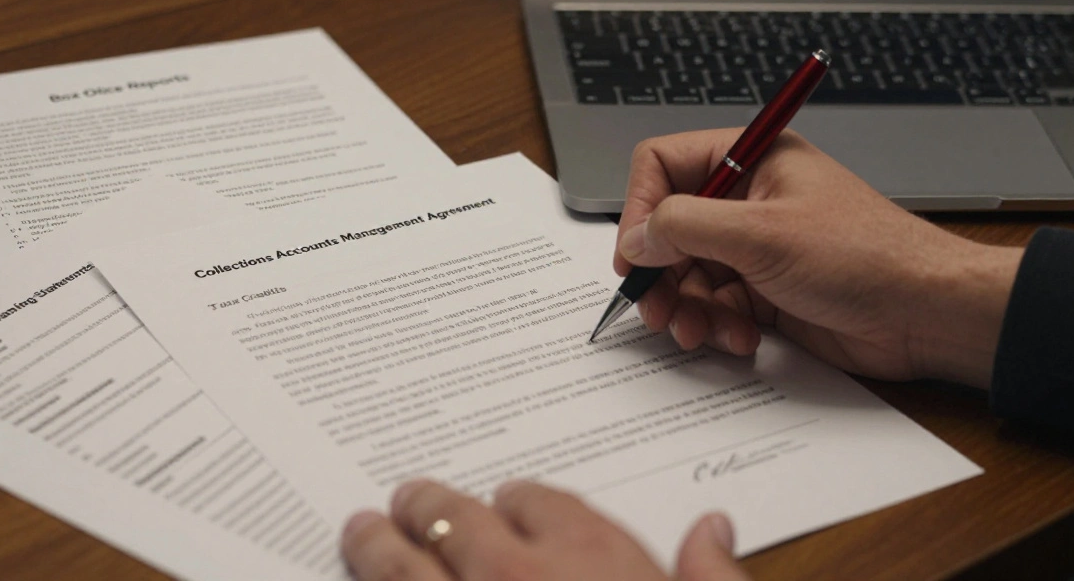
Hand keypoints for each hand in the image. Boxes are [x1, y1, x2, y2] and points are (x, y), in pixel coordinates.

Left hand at [341, 479, 750, 580]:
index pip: (536, 501)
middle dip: (429, 507)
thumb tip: (711, 531)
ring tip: (361, 533)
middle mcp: (513, 580)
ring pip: (401, 570)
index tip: (509, 502)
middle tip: (410, 501)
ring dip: (377, 548)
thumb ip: (712, 580)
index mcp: (589, 558)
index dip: (519, 501)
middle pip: (455, 520)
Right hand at [614, 129, 1023, 388]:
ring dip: (685, 307)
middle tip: (654, 307)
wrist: (924, 314)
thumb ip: (686, 228)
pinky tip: (739, 338)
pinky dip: (717, 326)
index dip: (640, 207)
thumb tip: (636, 238)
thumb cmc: (864, 256)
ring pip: (687, 273)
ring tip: (695, 330)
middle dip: (660, 272)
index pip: (664, 165)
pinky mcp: (766, 291)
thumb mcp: (762, 234)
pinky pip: (715, 306)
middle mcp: (749, 199)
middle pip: (669, 228)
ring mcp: (756, 247)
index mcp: (752, 159)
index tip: (635, 253)